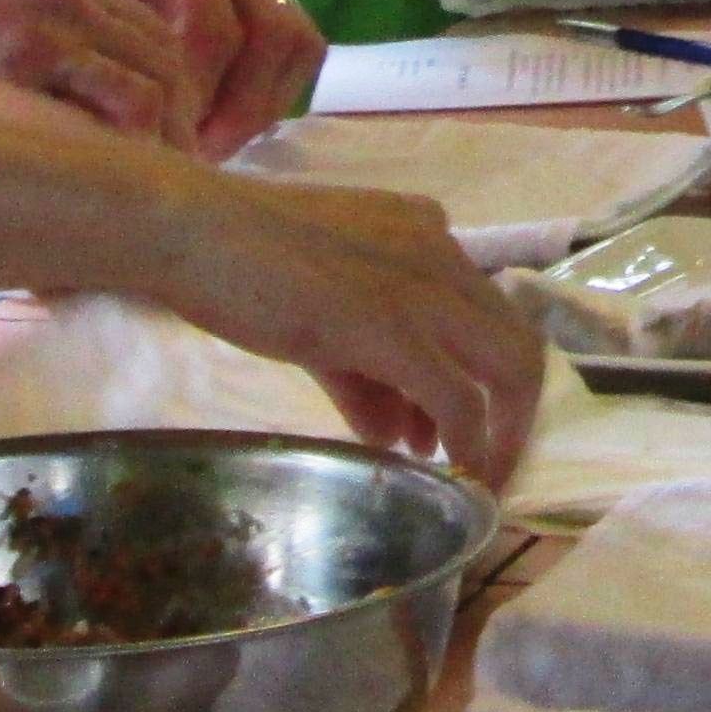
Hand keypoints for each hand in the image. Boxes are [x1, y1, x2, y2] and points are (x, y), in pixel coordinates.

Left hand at [0, 0, 322, 159]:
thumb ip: (100, 54)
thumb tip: (129, 139)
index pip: (212, 34)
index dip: (198, 101)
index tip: (168, 142)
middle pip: (276, 36)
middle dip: (244, 109)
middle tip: (200, 152)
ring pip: (296, 39)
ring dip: (265, 101)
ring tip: (215, 139)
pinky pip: (290, 37)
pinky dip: (268, 83)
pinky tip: (223, 113)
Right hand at [164, 174, 546, 482]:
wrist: (193, 232)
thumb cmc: (241, 265)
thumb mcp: (322, 321)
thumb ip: (367, 375)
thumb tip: (399, 436)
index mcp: (425, 232)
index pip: (488, 314)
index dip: (490, 382)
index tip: (473, 434)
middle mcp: (441, 251)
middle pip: (517, 344)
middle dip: (514, 418)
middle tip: (487, 469)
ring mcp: (421, 285)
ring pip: (508, 367)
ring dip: (498, 436)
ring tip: (466, 479)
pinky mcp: (392, 325)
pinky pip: (458, 399)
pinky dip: (467, 445)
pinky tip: (453, 476)